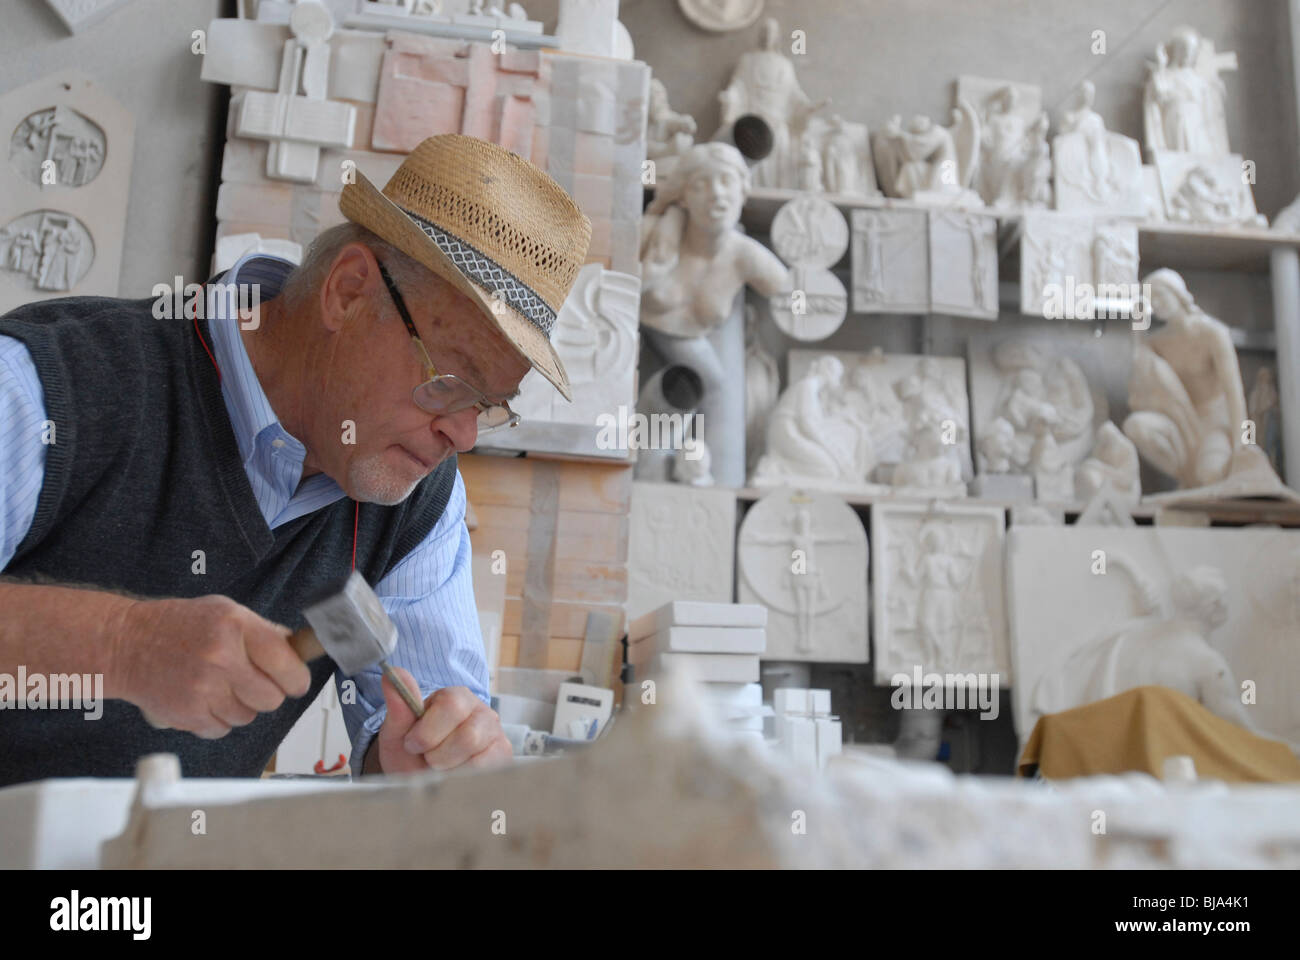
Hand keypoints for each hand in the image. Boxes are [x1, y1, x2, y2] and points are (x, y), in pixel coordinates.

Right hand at [112, 595, 311, 738]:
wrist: (126, 644)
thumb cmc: (179, 626)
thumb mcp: (226, 611)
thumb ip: (264, 631)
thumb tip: (299, 651)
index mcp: (237, 627)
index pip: (288, 665)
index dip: (297, 679)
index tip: (296, 682)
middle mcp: (221, 658)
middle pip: (272, 698)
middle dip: (269, 694)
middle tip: (253, 683)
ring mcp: (203, 688)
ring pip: (248, 716)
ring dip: (241, 706)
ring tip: (220, 686)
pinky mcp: (187, 713)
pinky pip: (222, 729)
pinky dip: (218, 719)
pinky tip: (204, 698)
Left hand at [374, 666, 511, 773]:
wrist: (421, 778)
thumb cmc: (412, 752)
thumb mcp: (398, 732)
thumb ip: (399, 706)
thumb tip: (393, 674)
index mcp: (457, 697)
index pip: (452, 705)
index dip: (428, 732)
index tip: (412, 744)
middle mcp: (483, 713)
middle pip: (469, 736)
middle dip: (439, 755)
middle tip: (428, 758)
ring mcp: (496, 736)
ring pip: (479, 758)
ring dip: (450, 769)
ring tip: (442, 767)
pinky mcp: (503, 757)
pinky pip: (487, 772)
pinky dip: (463, 779)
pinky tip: (455, 775)